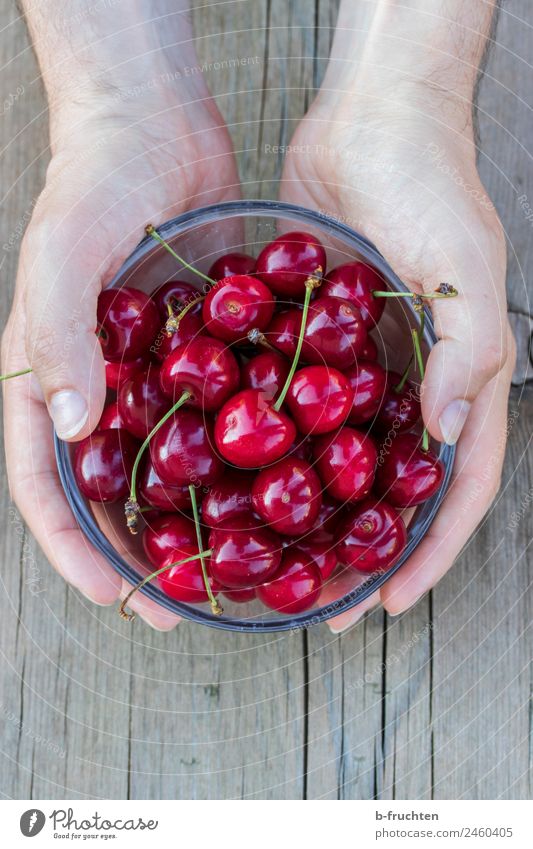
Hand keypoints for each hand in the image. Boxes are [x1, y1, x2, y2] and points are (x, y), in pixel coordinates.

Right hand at [2, 75, 238, 628]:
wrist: (156, 127)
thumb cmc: (90, 184)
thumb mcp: (59, 256)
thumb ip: (57, 338)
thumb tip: (72, 428)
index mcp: (50, 381)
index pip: (46, 486)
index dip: (74, 549)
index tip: (114, 597)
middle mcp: (101, 390)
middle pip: (112, 492)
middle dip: (141, 554)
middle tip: (180, 605)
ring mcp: (154, 376)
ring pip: (169, 465)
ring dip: (195, 517)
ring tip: (232, 565)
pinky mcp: (203, 353)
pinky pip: (219, 416)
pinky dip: (239, 455)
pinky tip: (277, 486)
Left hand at [281, 87, 514, 628]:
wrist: (369, 122)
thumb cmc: (430, 185)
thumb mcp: (462, 266)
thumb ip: (469, 349)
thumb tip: (451, 435)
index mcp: (458, 381)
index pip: (455, 491)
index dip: (427, 551)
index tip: (388, 603)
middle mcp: (411, 387)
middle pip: (390, 492)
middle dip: (361, 550)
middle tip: (320, 600)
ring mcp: (361, 370)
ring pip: (338, 463)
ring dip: (313, 515)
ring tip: (277, 560)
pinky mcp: (315, 345)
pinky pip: (296, 411)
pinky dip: (275, 451)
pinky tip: (239, 480)